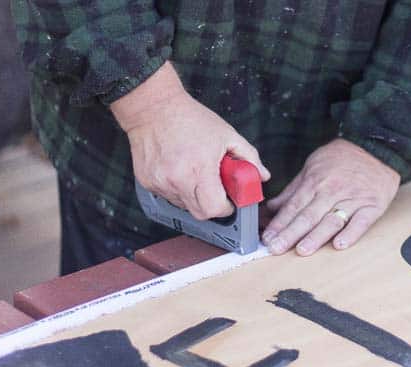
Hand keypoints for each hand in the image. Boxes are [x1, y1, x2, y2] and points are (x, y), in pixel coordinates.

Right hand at [111, 62, 269, 219]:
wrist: (153, 107)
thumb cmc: (191, 119)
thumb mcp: (227, 134)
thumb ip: (249, 157)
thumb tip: (263, 175)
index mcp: (199, 168)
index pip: (214, 208)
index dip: (225, 208)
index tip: (228, 200)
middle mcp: (177, 179)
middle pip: (199, 214)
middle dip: (212, 206)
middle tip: (215, 189)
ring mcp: (160, 182)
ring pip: (183, 205)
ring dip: (194, 196)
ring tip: (195, 172)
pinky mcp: (147, 182)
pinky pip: (168, 196)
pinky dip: (177, 189)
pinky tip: (179, 169)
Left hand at [262, 138, 399, 255]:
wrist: (377, 147)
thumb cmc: (342, 158)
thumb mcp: (312, 166)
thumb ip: (293, 189)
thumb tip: (272, 207)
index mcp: (315, 181)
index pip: (293, 206)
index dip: (279, 224)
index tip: (266, 238)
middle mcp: (332, 191)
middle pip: (308, 216)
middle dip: (290, 234)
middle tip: (275, 249)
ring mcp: (353, 199)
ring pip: (331, 221)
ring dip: (316, 237)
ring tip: (302, 250)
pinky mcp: (373, 205)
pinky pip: (361, 222)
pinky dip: (351, 234)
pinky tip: (339, 245)